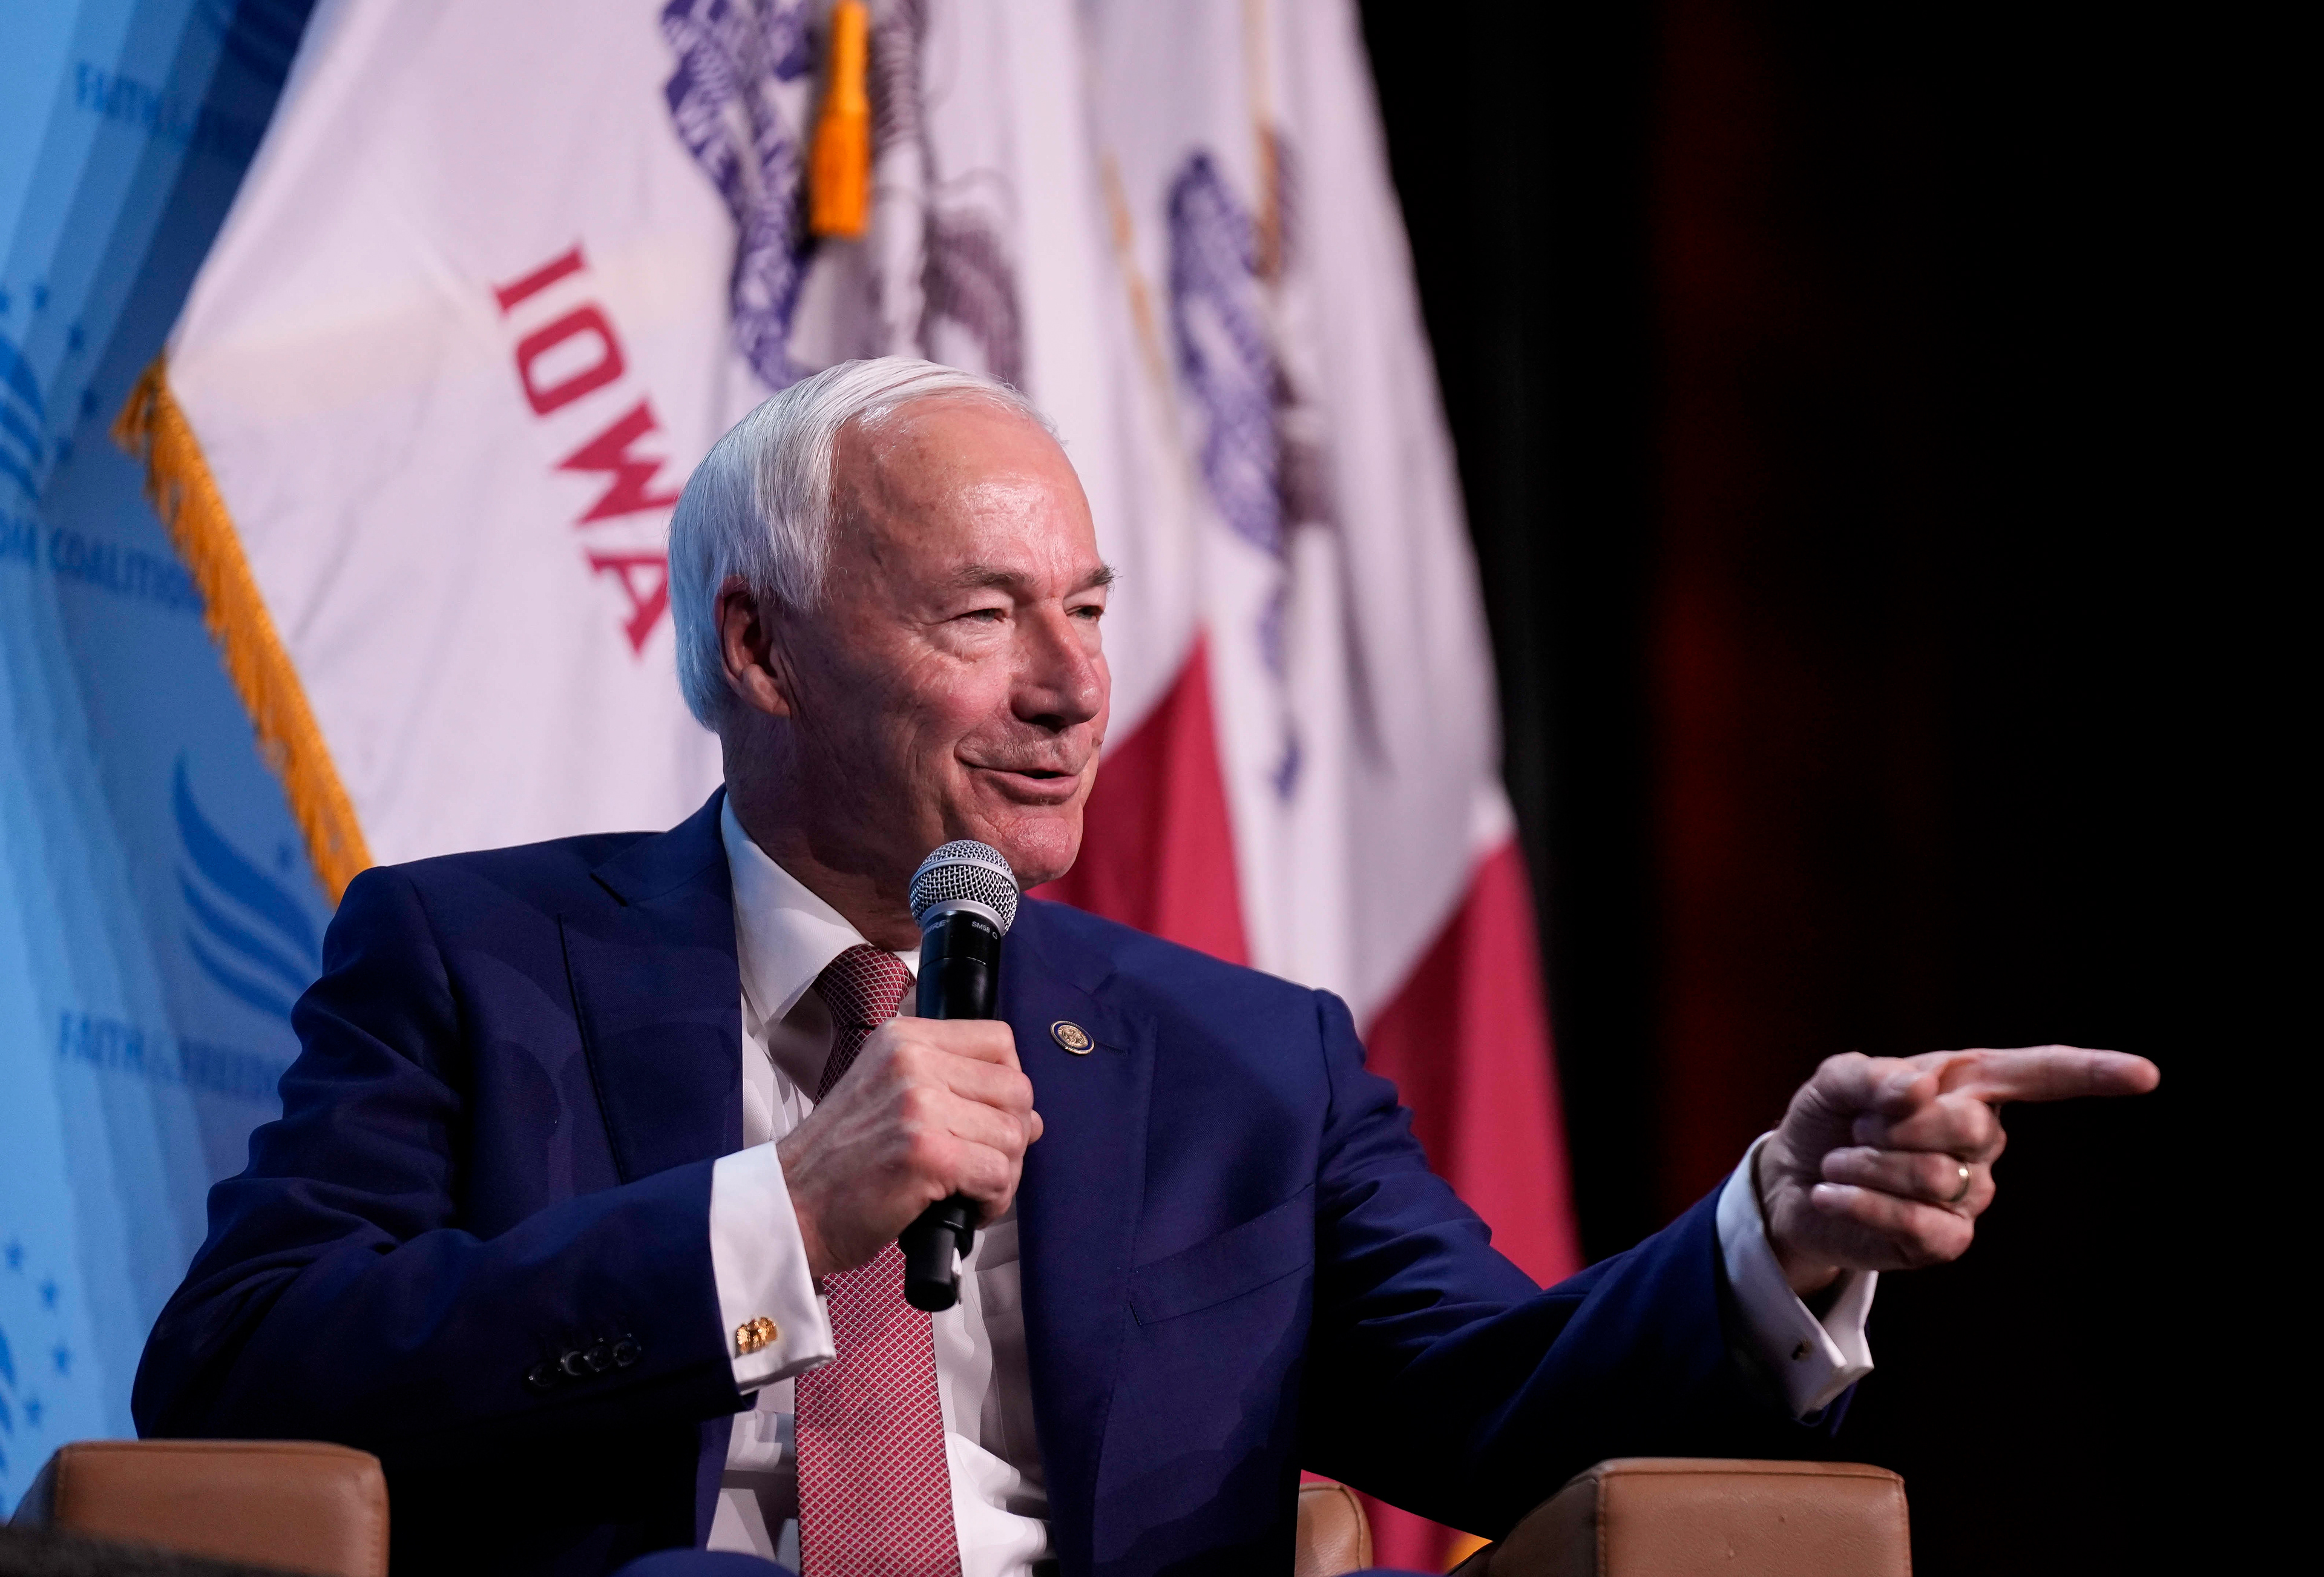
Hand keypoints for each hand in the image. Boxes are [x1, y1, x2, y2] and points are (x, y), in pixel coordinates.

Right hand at [777, 1017, 1043, 1281]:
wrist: (791, 1205)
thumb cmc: (839, 1162)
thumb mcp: (886, 1094)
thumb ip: (953, 1089)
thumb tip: (1030, 1117)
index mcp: (904, 1039)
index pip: (999, 1042)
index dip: (1006, 1087)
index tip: (987, 1118)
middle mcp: (912, 1061)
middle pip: (1016, 1090)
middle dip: (1010, 1136)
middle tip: (981, 1165)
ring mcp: (920, 1104)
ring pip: (1013, 1135)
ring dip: (1003, 1174)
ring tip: (969, 1189)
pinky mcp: (927, 1152)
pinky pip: (998, 1174)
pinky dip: (992, 1200)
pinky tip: (965, 1207)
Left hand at [1759, 1045, 2157, 1295]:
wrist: (1792, 1180)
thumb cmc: (1830, 1120)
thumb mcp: (1837, 1081)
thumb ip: (1872, 1075)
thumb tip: (1921, 1090)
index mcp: (1969, 1084)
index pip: (2041, 1074)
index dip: (2092, 1072)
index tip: (2146, 1075)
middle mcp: (1983, 1139)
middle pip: (1967, 1124)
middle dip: (1893, 1123)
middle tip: (1858, 1127)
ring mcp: (1971, 1194)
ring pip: (1935, 1176)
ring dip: (1866, 1163)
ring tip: (1840, 1160)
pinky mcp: (1944, 1240)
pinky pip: (1918, 1223)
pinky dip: (1862, 1202)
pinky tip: (1831, 1192)